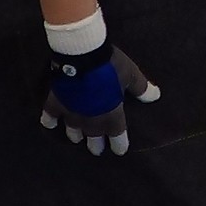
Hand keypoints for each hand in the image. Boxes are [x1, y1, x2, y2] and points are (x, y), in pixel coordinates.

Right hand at [40, 45, 159, 155]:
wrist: (82, 55)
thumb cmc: (110, 65)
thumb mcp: (131, 74)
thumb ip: (141, 88)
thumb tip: (156, 97)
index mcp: (110, 114)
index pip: (117, 136)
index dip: (119, 144)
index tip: (119, 150)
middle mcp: (90, 120)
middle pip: (93, 138)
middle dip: (96, 144)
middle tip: (96, 150)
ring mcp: (72, 113)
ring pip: (73, 131)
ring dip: (76, 135)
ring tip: (76, 137)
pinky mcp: (56, 103)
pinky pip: (50, 117)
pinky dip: (50, 121)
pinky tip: (49, 123)